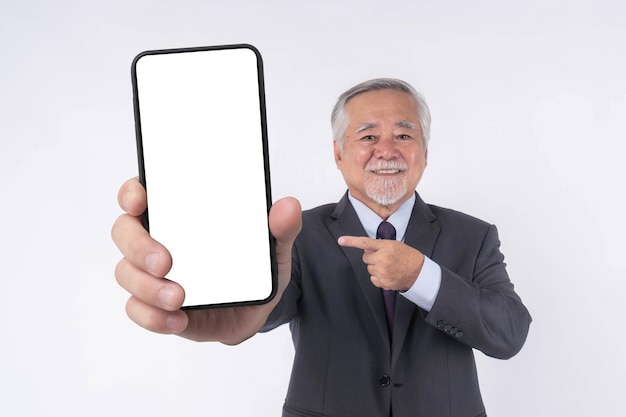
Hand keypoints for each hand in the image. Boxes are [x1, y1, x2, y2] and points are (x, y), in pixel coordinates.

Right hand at [111, 177, 301, 343]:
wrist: (256, 309)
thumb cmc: (253, 267)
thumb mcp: (273, 246)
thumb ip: (282, 227)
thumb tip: (288, 207)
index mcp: (179, 214)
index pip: (141, 192)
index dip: (132, 192)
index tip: (140, 201)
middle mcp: (158, 239)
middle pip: (125, 232)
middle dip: (139, 247)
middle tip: (166, 263)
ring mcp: (153, 274)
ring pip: (126, 273)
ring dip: (147, 287)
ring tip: (178, 298)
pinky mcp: (156, 305)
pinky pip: (138, 310)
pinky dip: (153, 317)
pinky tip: (178, 319)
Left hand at [337, 236, 424, 290]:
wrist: (418, 272)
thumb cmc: (406, 256)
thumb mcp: (394, 245)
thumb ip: (379, 245)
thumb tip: (365, 249)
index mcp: (386, 247)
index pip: (365, 243)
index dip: (351, 241)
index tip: (341, 240)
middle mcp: (383, 259)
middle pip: (365, 258)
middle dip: (372, 257)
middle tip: (384, 258)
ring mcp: (382, 271)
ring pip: (369, 268)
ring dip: (375, 267)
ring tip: (389, 266)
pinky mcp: (383, 282)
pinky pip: (372, 278)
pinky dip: (378, 277)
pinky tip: (388, 274)